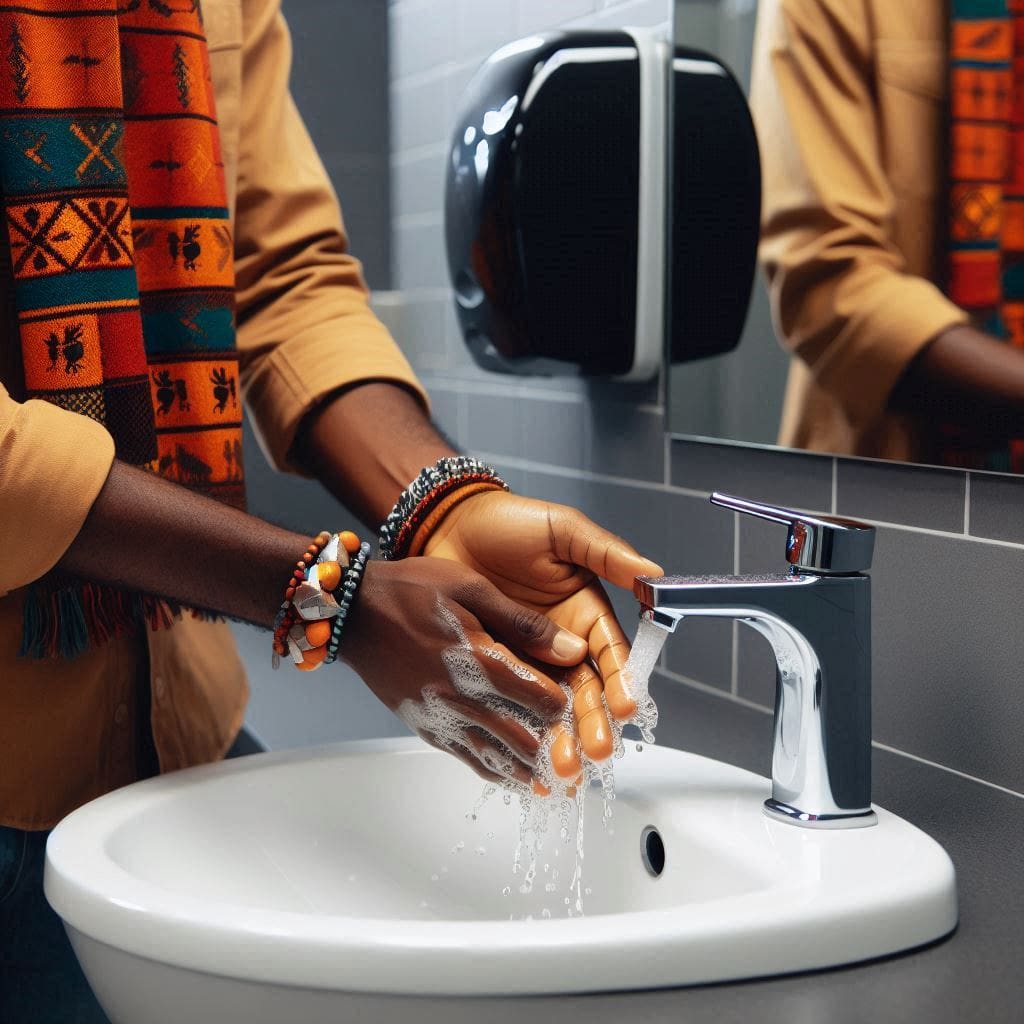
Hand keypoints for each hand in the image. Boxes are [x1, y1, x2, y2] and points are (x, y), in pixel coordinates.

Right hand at [340, 557, 589, 784]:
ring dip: (532, 772)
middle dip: (558, 749)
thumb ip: (524, 623)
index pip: (540, 697)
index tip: (588, 705)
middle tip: (586, 757)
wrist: (353, 613)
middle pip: (523, 737)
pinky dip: (497, 772)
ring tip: (563, 784)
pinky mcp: (425, 727)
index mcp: (477, 658)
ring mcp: (440, 717)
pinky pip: (468, 758)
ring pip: (497, 756)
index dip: (569, 705)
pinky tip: (518, 780)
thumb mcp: (472, 588)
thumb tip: (572, 649)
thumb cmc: (411, 590)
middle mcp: (460, 697)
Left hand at [422, 491, 662, 767]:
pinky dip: (518, 730)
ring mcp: (527, 659)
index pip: (612, 655)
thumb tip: (654, 572)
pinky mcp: (493, 668)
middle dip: (592, 723)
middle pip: (586, 691)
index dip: (621, 682)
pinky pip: (510, 703)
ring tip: (560, 765)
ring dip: (559, 737)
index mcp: (586, 614)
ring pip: (550, 706)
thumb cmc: (509, 524)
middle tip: (593, 752)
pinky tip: (523, 755)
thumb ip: (606, 554)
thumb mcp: (563, 531)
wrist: (449, 526)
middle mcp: (561, 643)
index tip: (626, 708)